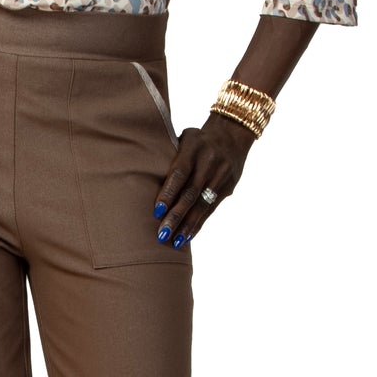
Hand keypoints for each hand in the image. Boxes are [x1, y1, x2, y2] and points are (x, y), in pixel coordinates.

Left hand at [151, 112, 256, 247]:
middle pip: (191, 193)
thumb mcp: (183, 138)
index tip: (156, 211)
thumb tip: (143, 180)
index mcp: (194, 148)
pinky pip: (211, 209)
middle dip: (176, 216)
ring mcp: (221, 176)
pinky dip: (198, 223)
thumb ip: (168, 156)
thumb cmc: (196, 140)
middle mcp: (209, 162)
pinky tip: (188, 236)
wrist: (233, 134)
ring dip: (188, 225)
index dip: (168, 193)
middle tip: (162, 233)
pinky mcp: (228, 187)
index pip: (179, 173)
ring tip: (175, 242)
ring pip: (202, 205)